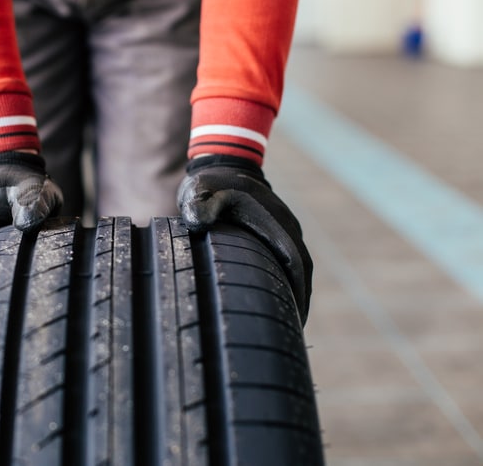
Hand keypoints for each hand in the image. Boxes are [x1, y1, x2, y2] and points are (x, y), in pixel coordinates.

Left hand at [177, 155, 312, 323]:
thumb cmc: (210, 182)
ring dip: (295, 294)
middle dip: (300, 303)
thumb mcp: (200, 191)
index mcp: (274, 223)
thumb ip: (199, 204)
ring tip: (286, 327)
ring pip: (297, 268)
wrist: (223, 162)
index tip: (296, 322)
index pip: (295, 264)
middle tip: (291, 336)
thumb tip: (197, 220)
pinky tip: (275, 302)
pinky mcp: (276, 232)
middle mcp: (286, 227)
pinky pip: (287, 262)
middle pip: (302, 272)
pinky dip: (287, 282)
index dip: (299, 294)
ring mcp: (283, 229)